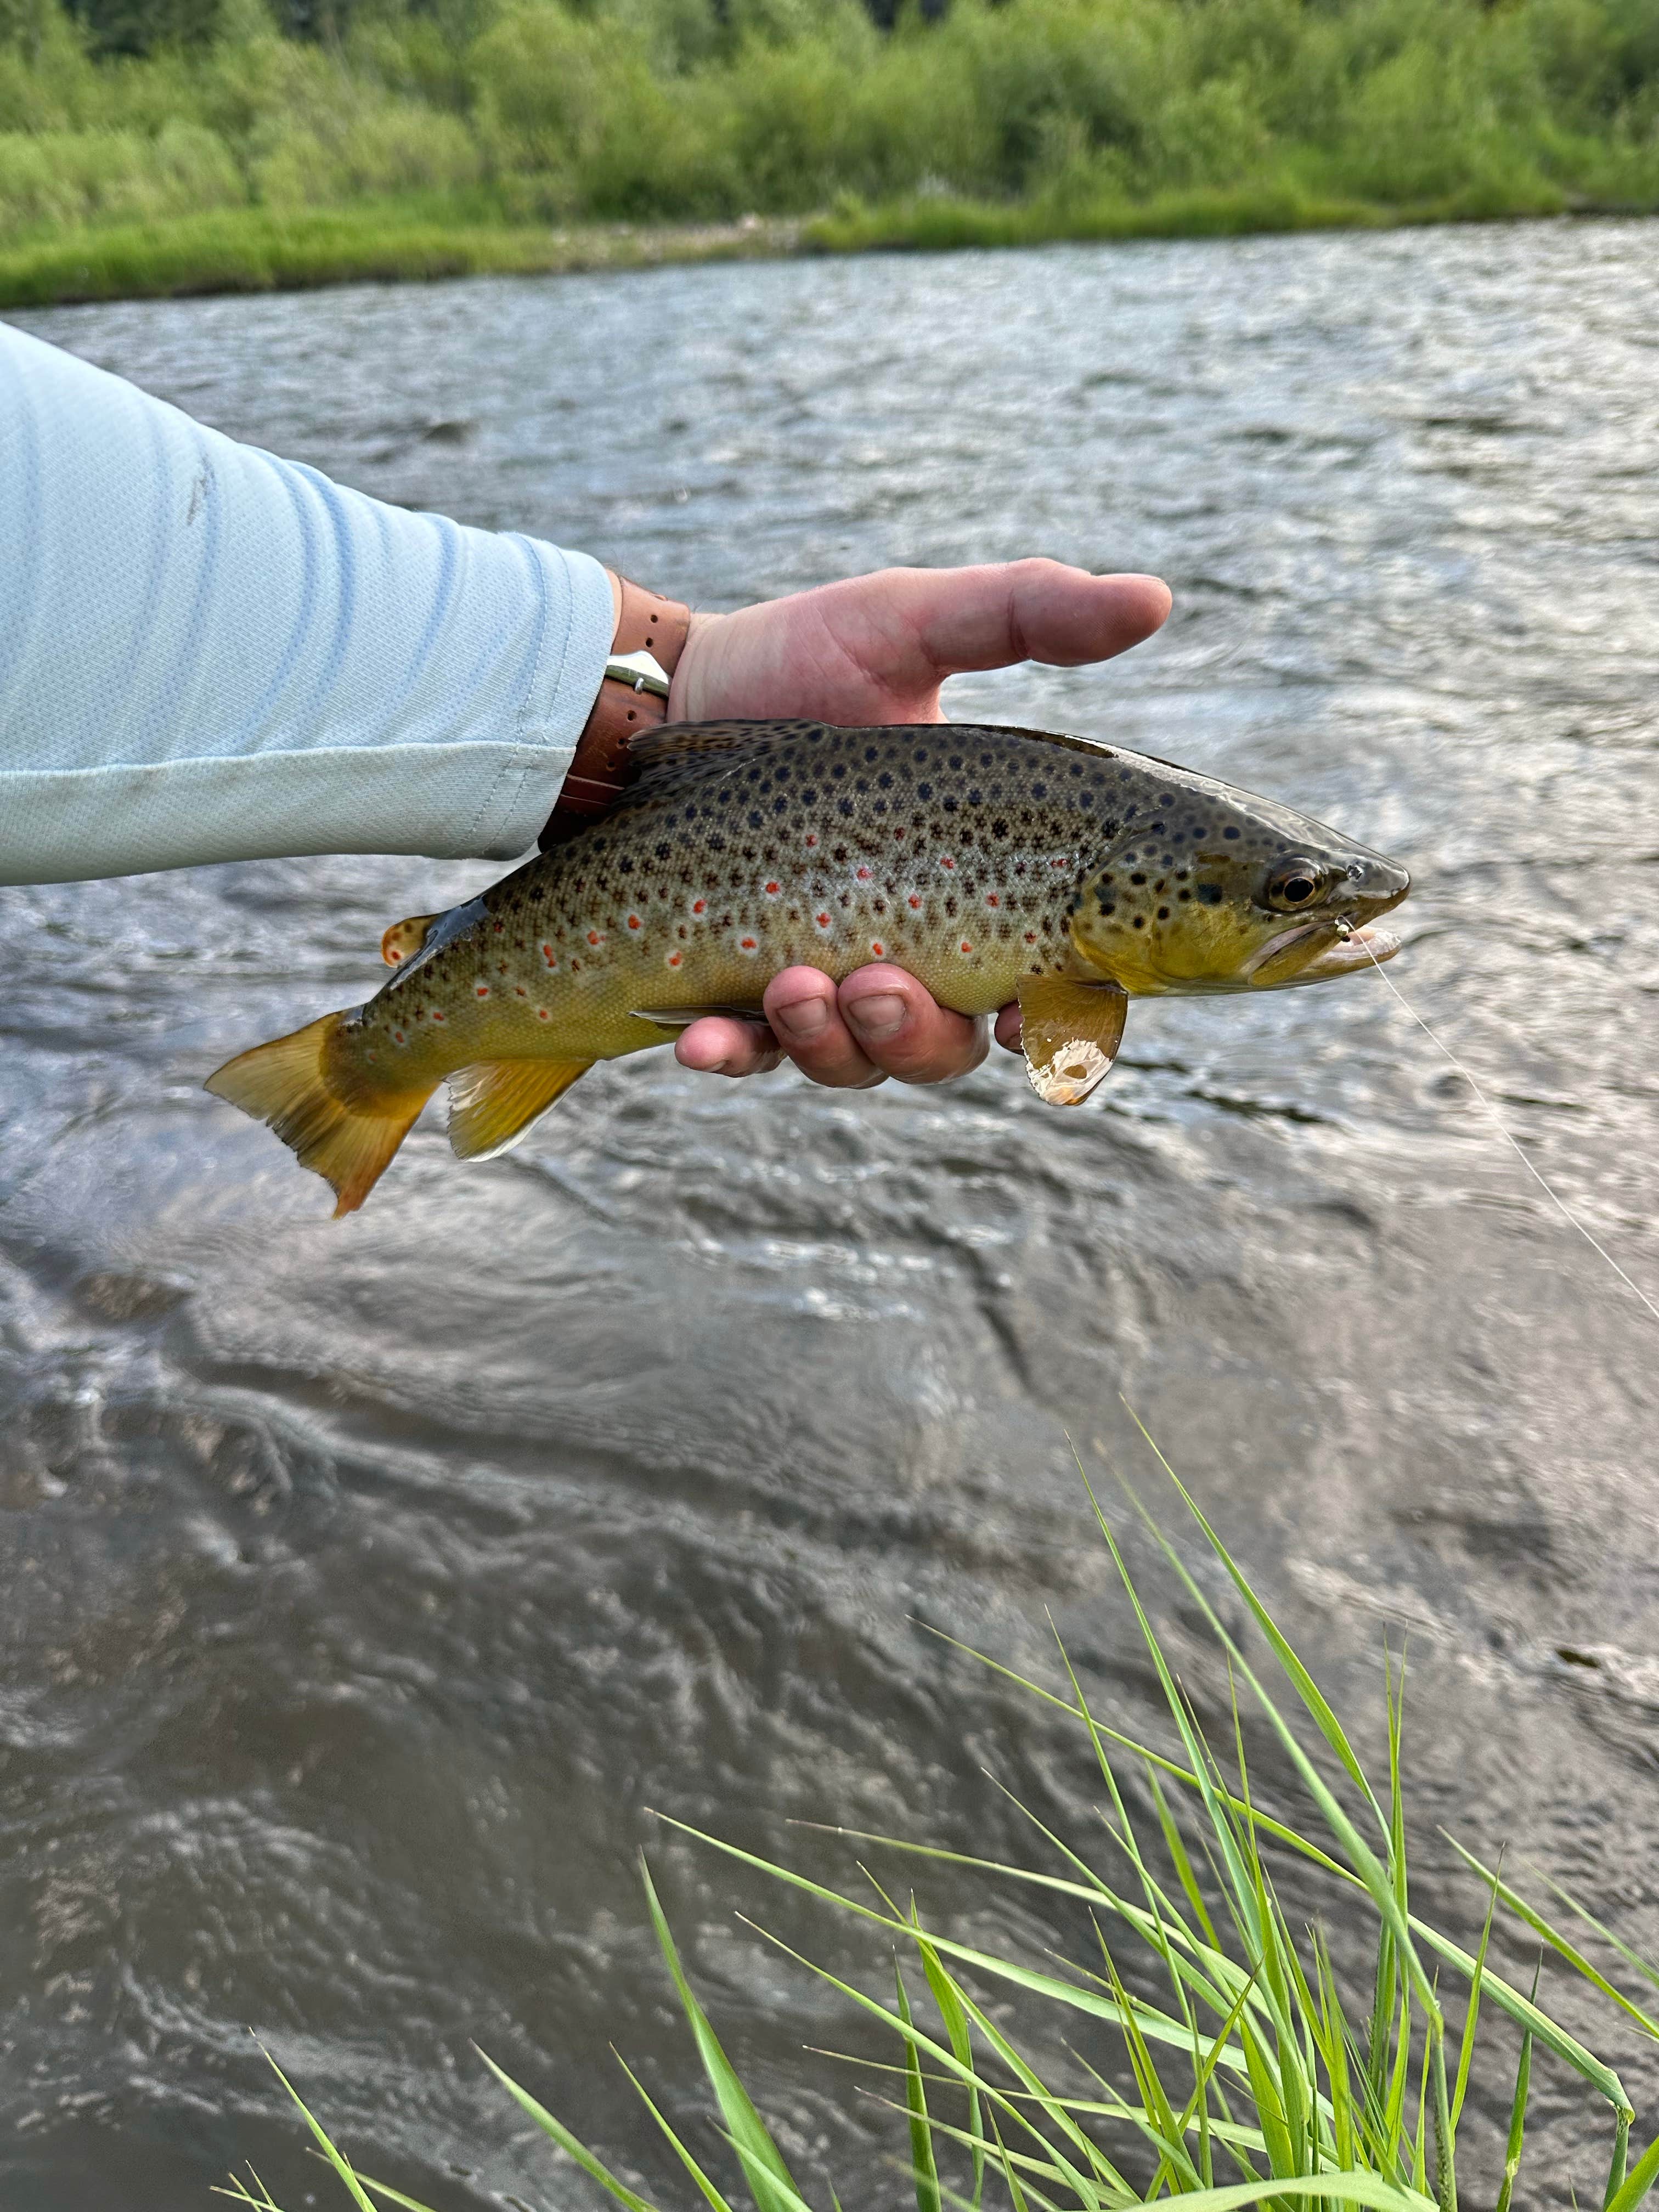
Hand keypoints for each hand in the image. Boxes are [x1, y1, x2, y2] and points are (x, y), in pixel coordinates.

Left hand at [665, 558, 1171, 1086]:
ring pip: (857, 1061)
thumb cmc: (790, 657)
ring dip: (832, 1044)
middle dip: (918, 1034)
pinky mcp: (732, 995)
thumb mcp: (907, 622)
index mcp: (978, 877)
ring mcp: (822, 978)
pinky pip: (748, 1056)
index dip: (1059, 1017)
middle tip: (878, 984)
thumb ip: (1026, 614)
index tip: (1035, 1016)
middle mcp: (910, 945)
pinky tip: (702, 1041)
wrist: (648, 694)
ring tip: (793, 987)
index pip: (1048, 975)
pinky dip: (733, 1057)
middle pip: (948, 1045)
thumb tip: (1154, 598)